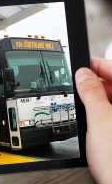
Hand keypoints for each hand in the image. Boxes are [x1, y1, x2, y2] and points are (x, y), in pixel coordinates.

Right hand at [75, 57, 111, 183]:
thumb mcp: (100, 120)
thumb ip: (92, 93)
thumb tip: (84, 75)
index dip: (102, 66)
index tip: (86, 63)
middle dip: (95, 81)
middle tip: (77, 79)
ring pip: (106, 102)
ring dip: (92, 97)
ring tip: (78, 96)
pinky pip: (103, 116)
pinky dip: (92, 112)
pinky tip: (84, 114)